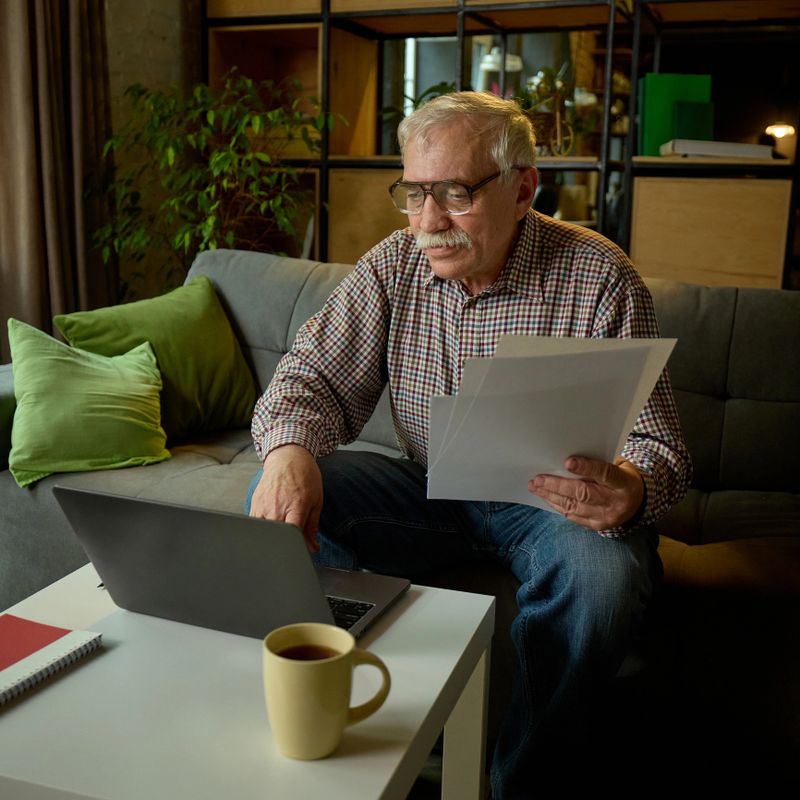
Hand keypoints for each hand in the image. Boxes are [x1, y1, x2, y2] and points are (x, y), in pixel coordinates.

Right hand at [249, 445, 322, 552]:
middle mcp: (277, 507)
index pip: (293, 534)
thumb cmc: (305, 477)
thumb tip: (312, 548)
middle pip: (277, 536)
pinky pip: (255, 525)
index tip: (300, 552)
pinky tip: (270, 527)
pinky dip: (262, 531)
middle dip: (284, 545)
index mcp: (296, 506)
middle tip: (291, 545)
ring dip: (271, 538)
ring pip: (263, 533)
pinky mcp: (254, 504)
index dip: (296, 547)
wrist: (288, 458)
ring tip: (280, 533)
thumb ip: (312, 526)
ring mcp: (263, 506)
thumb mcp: (316, 501)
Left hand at [529, 456, 644, 530]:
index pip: (605, 474)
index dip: (586, 468)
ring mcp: (607, 517)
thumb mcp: (619, 466)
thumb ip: (598, 463)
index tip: (567, 462)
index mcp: (624, 483)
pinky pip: (573, 516)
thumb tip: (568, 460)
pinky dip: (557, 505)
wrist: (638, 502)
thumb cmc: (623, 477)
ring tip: (536, 486)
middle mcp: (616, 502)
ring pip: (574, 506)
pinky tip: (546, 496)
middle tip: (539, 479)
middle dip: (558, 485)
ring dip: (551, 496)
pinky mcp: (598, 526)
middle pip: (584, 493)